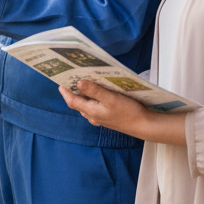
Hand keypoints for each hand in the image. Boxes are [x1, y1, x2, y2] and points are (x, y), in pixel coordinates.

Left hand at [59, 80, 187, 145]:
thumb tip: (78, 83)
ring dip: (83, 94)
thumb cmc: (128, 111)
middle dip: (73, 92)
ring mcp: (100, 118)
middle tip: (70, 78)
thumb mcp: (110, 98)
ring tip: (82, 81)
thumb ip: (94, 91)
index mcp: (91, 112)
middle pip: (78, 103)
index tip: (59, 81)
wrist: (144, 125)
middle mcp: (93, 116)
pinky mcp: (107, 117)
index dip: (65, 92)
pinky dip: (92, 98)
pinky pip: (95, 106)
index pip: (72, 101)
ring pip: (86, 105)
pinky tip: (98, 91)